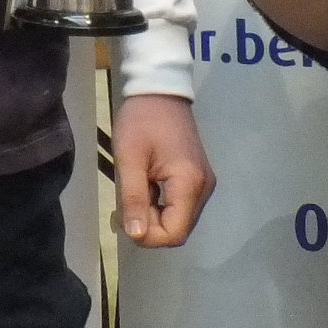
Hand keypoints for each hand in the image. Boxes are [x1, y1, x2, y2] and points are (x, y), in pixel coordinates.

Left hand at [111, 93, 214, 246]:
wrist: (160, 90)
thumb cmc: (141, 120)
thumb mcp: (129, 158)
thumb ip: (133, 199)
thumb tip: (136, 235)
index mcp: (189, 183)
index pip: (174, 233)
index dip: (148, 236)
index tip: (125, 219)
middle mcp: (203, 188)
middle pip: (178, 229)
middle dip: (149, 226)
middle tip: (124, 207)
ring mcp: (202, 183)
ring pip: (179, 219)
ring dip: (153, 216)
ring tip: (133, 193)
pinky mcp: (197, 178)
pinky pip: (180, 206)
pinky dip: (161, 206)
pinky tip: (144, 188)